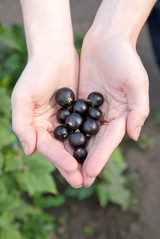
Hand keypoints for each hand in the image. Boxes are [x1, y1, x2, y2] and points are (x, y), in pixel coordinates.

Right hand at [11, 47, 82, 187]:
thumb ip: (22, 125)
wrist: (54, 54)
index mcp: (36, 127)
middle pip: (62, 151)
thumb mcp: (22, 98)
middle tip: (83, 182)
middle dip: (72, 167)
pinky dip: (92, 141)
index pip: (48, 148)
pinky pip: (86, 130)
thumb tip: (28, 150)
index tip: (73, 168)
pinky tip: (99, 151)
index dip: (59, 159)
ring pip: (75, 144)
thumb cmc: (35, 74)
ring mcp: (66, 121)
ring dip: (84, 159)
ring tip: (92, 174)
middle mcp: (51, 127)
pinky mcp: (79, 113)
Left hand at [79, 30, 148, 186]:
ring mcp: (93, 109)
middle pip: (95, 143)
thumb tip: (134, 135)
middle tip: (76, 181)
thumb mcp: (136, 82)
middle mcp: (107, 115)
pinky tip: (58, 144)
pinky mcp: (81, 101)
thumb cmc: (125, 58)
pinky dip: (67, 132)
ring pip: (83, 134)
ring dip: (75, 151)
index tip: (89, 174)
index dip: (100, 158)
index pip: (109, 141)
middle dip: (86, 161)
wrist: (108, 39)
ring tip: (66, 169)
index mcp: (122, 114)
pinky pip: (73, 119)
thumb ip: (138, 108)